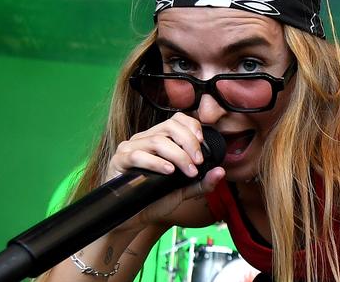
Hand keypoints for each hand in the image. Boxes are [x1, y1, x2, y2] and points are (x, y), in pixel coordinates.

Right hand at [106, 113, 224, 224]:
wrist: (131, 219)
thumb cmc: (154, 200)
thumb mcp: (182, 191)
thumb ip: (202, 182)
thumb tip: (221, 172)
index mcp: (158, 139)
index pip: (176, 120)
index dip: (192, 126)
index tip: (203, 144)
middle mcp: (144, 139)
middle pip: (170, 127)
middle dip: (189, 143)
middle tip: (199, 162)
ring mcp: (130, 148)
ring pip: (157, 140)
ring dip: (178, 155)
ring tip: (188, 171)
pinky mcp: (119, 161)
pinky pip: (138, 155)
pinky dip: (156, 162)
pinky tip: (168, 171)